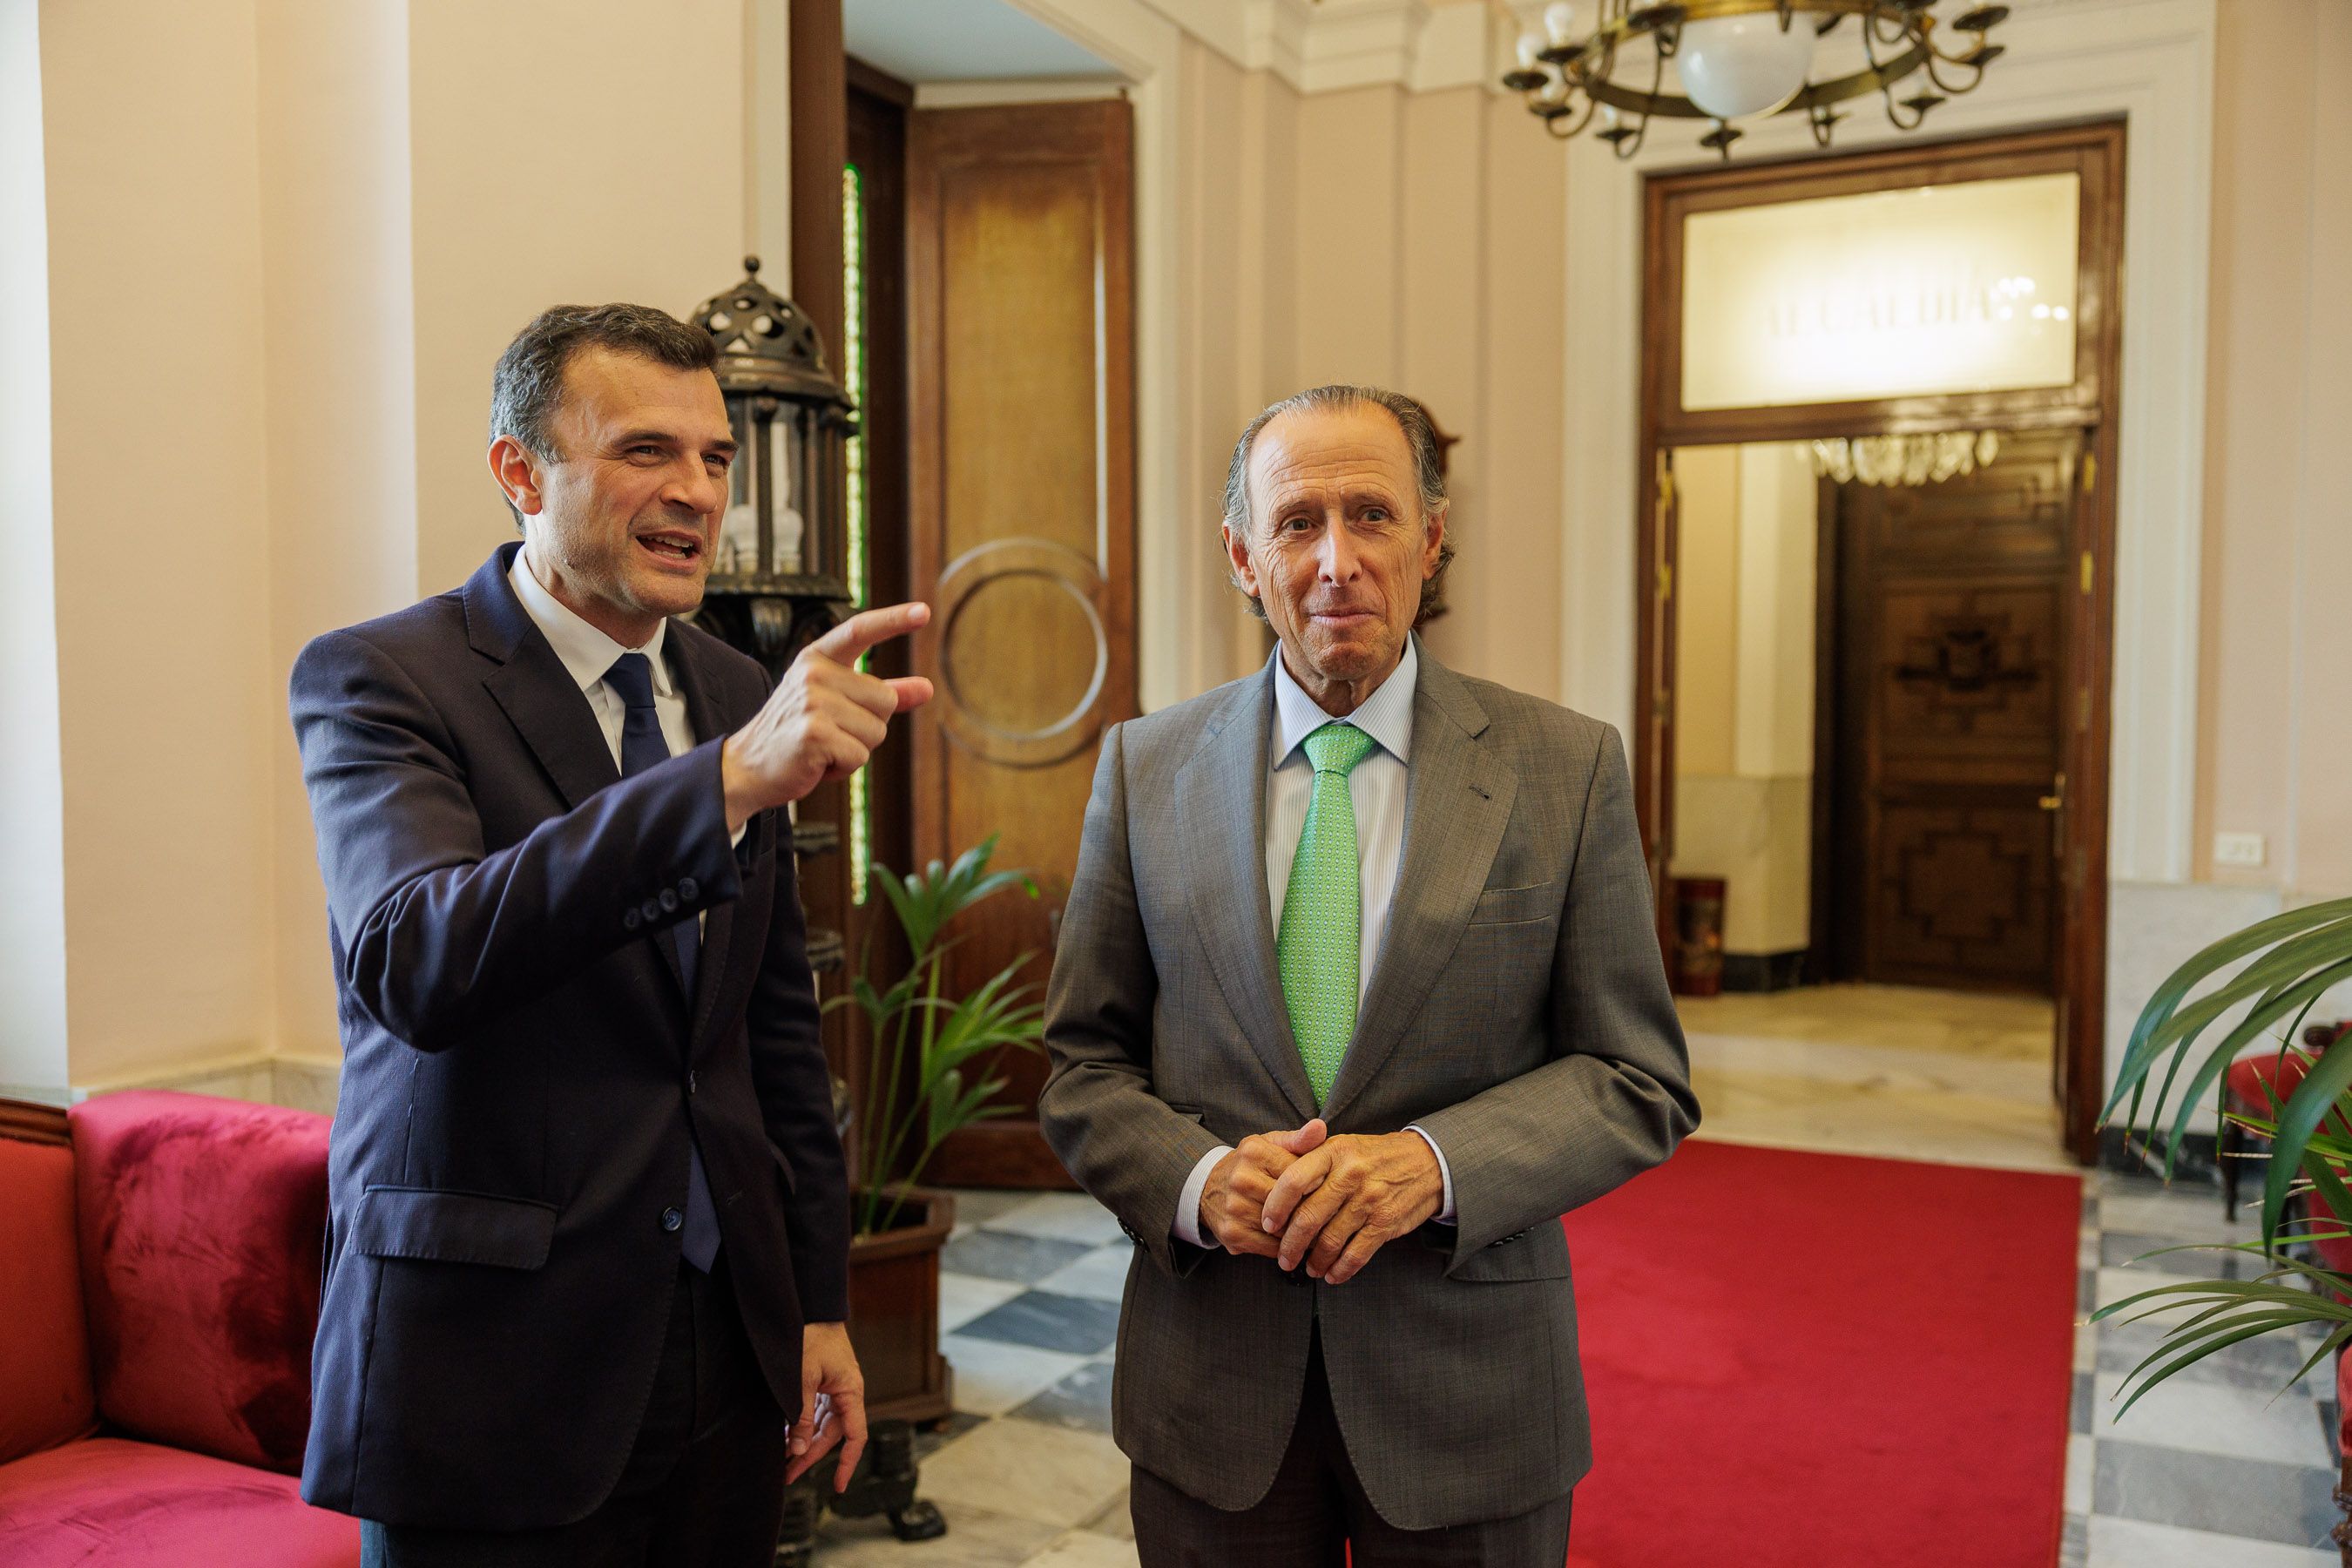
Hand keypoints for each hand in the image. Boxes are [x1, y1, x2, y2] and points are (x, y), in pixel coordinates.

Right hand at [722, 603, 935, 829]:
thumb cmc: (798, 734)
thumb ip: (882, 694)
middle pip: (886, 700)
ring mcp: (812, 702)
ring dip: (856, 749)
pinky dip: (844, 767)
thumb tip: (928, 688)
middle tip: (831, 733)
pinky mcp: (814, 733)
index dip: (893, 619)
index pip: (859, 630)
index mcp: (817, 659)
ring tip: (822, 747)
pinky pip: (860, 755)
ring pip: (876, 731)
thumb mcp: (837, 705)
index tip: (924, 611)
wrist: (748, 768)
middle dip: (869, 726)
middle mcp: (813, 673)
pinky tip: (817, 763)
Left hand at [785, 1321, 868, 1491]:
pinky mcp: (821, 1382)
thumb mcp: (803, 1379)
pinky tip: (782, 1436)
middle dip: (809, 1457)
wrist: (810, 1307)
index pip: (855, 1436)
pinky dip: (798, 1424)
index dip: (847, 1463)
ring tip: (780, 1462)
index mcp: (850, 1392)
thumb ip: (801, 1415)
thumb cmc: (811, 1337)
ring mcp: (833, 1388)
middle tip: (787, 1477)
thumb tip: (797, 1450)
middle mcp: (845, 1394)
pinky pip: (813, 1411)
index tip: (839, 1487)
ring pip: (820, 1425)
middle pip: (831, 1435)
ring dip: (801, 1442)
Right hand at [1198, 1119, 1326, 1256]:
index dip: (1318, 1184)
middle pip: (1292, 1202)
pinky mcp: (1232, 1234)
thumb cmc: (1249, 1165)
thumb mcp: (1270, 1144)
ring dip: (1302, 1233)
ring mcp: (1235, 1208)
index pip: (1299, 1173)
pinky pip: (1271, 1248)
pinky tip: (1295, 1242)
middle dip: (1313, 1210)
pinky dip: (1286, 1247)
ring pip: (1284, 1228)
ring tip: (1317, 1231)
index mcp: (1254, 1153)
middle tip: (1330, 1215)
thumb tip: (1321, 1127)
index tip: (1330, 1190)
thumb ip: (1298, 1139)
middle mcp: (1241, 1179)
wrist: (1206, 1188)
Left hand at [1260, 1131, 1443, 1283]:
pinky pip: (1357, 1253)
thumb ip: (1309, 1159)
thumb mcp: (1342, 1145)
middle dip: (1290, 1244)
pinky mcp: (1386, 1221)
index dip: (1275, 1206)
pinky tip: (1332, 1274)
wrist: (1426, 1162)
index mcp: (1333, 1151)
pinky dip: (1341, 1269)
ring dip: (1315, 1261)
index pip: (1293, 1181)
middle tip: (1283, 1258)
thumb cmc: (1373, 1156)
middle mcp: (1351, 1174)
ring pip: (1331, 1240)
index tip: (1267, 1225)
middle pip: (1309, 1217)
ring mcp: (1370, 1199)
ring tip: (1308, 1269)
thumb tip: (1272, 1186)